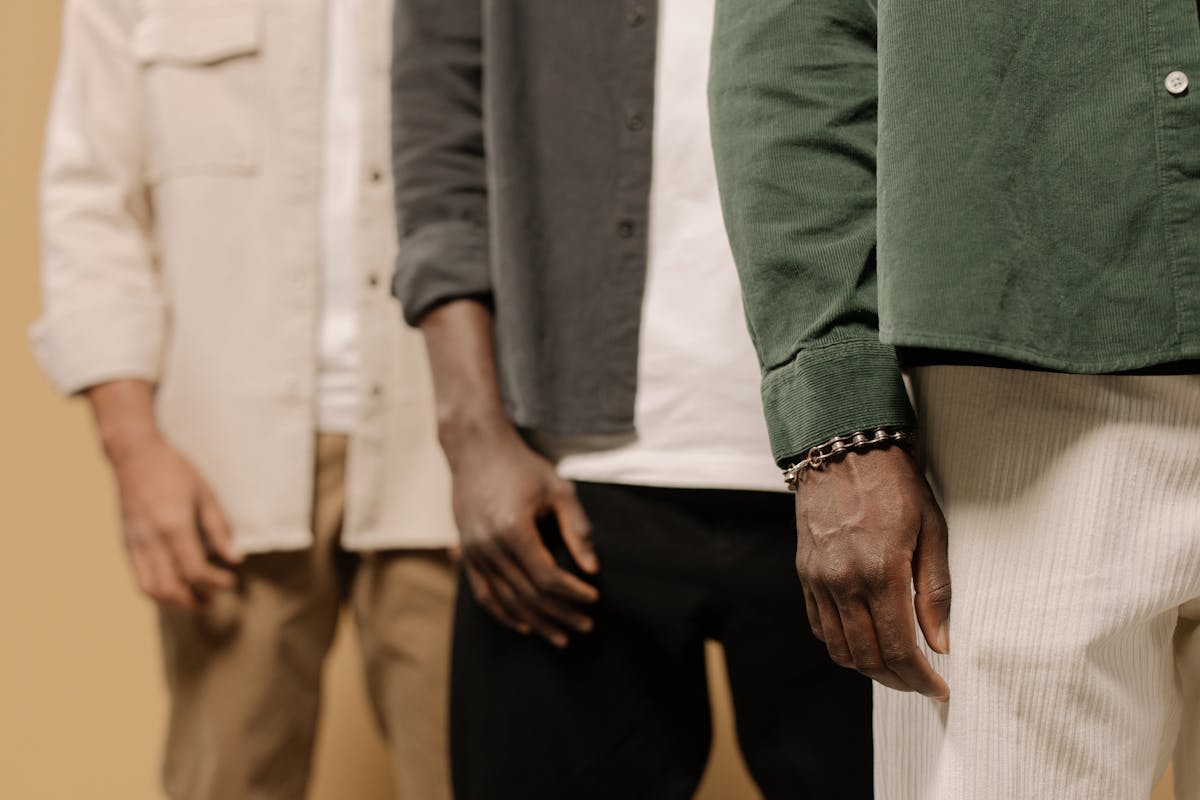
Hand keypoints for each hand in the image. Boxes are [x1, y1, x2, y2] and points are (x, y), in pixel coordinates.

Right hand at [108, 436, 241, 610]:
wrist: (134, 454)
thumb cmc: (175, 470)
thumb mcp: (205, 494)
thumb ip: (219, 529)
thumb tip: (236, 559)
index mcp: (173, 526)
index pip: (194, 570)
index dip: (215, 582)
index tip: (232, 581)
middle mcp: (151, 539)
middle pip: (169, 587)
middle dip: (192, 601)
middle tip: (212, 603)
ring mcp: (134, 543)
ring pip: (149, 589)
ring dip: (172, 602)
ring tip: (194, 601)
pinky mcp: (126, 543)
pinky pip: (138, 577)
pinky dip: (156, 590)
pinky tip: (174, 588)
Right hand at [446, 425, 598, 647]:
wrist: (476, 449)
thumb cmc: (521, 466)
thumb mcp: (557, 489)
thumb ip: (576, 529)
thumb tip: (593, 568)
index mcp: (513, 529)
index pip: (547, 577)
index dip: (573, 592)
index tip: (595, 597)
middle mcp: (488, 546)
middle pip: (527, 595)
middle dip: (560, 613)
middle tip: (586, 625)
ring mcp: (473, 552)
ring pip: (506, 601)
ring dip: (535, 622)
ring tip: (560, 636)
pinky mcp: (465, 553)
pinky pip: (482, 594)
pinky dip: (503, 614)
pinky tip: (523, 626)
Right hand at [795, 445, 950, 700]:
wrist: (843, 449)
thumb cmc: (894, 484)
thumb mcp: (931, 530)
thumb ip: (934, 591)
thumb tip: (940, 642)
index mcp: (880, 572)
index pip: (898, 648)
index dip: (920, 678)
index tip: (939, 688)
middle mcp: (843, 582)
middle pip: (867, 657)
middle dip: (897, 680)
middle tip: (920, 682)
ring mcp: (819, 580)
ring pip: (839, 649)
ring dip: (868, 668)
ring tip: (894, 667)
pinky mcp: (805, 574)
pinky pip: (819, 626)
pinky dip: (841, 644)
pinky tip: (863, 640)